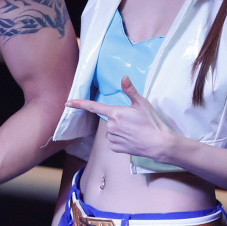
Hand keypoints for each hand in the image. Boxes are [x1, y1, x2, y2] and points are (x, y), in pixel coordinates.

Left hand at [66, 81, 182, 162]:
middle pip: (109, 120)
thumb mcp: (142, 103)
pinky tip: (132, 139)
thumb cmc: (151, 122)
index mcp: (115, 113)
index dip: (79, 104)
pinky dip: (121, 140)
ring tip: (134, 131)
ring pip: (112, 131)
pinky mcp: (115, 148)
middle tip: (133, 122)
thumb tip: (124, 77)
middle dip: (118, 119)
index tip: (68, 103)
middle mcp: (110, 126)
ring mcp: (112, 138)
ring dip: (120, 130)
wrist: (158, 143)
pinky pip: (114, 141)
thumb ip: (130, 90)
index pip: (93, 107)